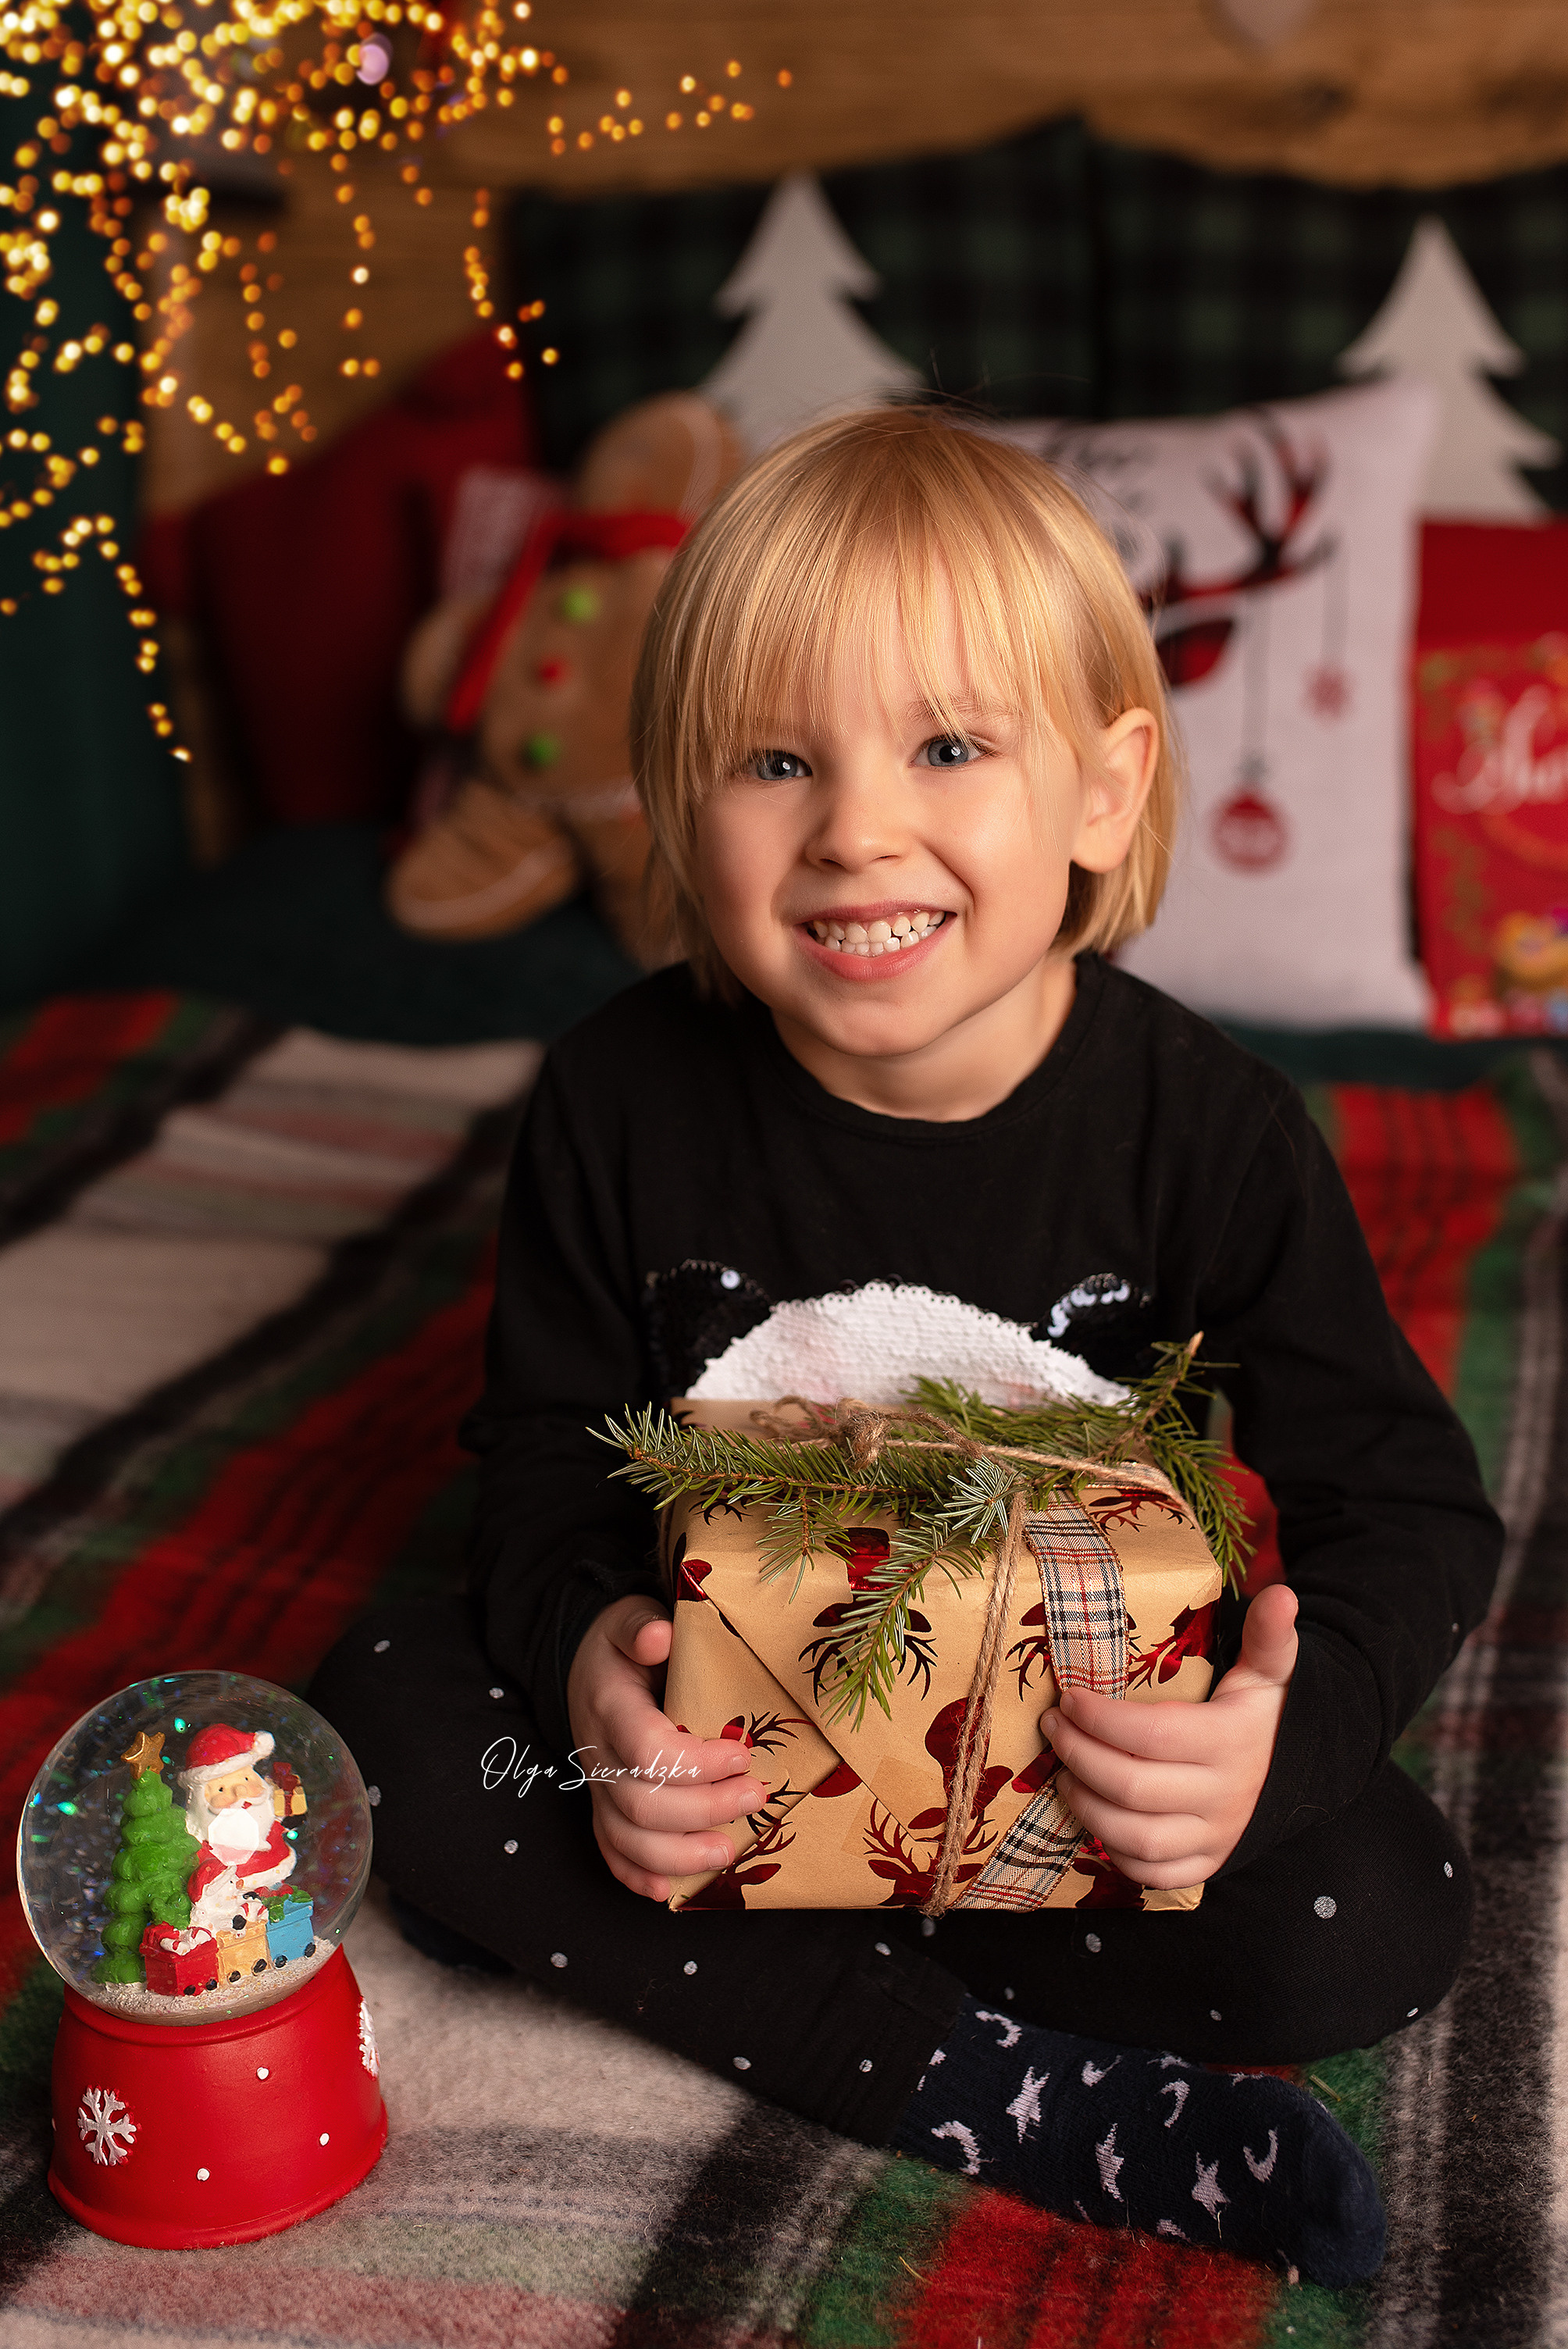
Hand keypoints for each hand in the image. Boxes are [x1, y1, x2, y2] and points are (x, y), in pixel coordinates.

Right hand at [565, 1594, 766, 1900]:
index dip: (698, 1764)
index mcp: (610, 1707)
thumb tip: (660, 1636)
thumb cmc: (619, 1645)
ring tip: (729, 1852)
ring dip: (680, 1854)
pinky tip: (668, 1890)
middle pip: (644, 1803)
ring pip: (628, 1837)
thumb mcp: (628, 1619)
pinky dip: (636, 1874)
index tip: (743, 1756)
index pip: (649, 1751)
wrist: (584, 1666)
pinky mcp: (602, 1804)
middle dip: (705, 1809)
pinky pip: (610, 1849)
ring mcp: (598, 1785)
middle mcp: (599, 1754)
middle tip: (757, 1798)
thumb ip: (640, 1627)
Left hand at [1040, 1582, 1298, 1886]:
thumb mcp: (1268, 1672)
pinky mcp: (1207, 1864)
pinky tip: (1095, 1816)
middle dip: (1079, 1756)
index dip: (1101, 1719)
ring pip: (1136, 1837)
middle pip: (1132, 1787)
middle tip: (1052, 1727)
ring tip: (1063, 1771)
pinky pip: (1152, 1875)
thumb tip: (1282, 1593)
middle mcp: (1224, 1797)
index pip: (1152, 1735)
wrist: (1302, 1773)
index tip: (1068, 1697)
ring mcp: (1215, 1837)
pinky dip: (1116, 1853)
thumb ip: (1268, 1636)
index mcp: (1231, 1742)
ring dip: (1087, 1805)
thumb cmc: (1262, 1714)